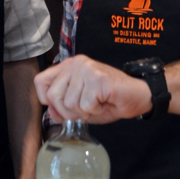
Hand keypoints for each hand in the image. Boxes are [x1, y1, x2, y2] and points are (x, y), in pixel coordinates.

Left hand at [34, 55, 151, 123]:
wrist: (140, 94)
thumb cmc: (111, 99)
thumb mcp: (83, 106)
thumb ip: (64, 108)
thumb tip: (49, 114)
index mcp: (68, 66)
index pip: (40, 81)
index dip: (46, 100)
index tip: (60, 108)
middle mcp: (75, 64)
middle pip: (52, 96)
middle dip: (67, 112)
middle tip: (85, 109)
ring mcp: (86, 69)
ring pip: (69, 103)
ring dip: (84, 112)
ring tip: (98, 103)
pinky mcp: (97, 78)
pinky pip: (85, 105)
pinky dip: (95, 111)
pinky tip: (105, 102)